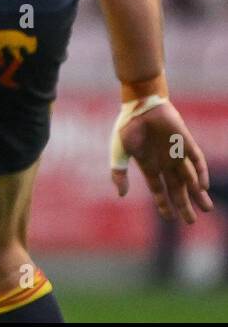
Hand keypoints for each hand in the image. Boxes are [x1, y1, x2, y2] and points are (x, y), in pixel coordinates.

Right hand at [112, 100, 213, 223]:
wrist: (139, 105)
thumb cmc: (127, 126)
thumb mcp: (119, 152)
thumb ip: (118, 173)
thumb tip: (121, 195)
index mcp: (149, 165)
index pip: (159, 189)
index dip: (164, 204)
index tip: (170, 219)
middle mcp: (165, 162)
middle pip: (178, 188)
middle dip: (184, 205)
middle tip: (192, 221)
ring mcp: (176, 153)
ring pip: (190, 178)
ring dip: (197, 194)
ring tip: (207, 208)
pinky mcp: (186, 143)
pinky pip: (197, 160)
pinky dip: (200, 173)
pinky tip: (202, 186)